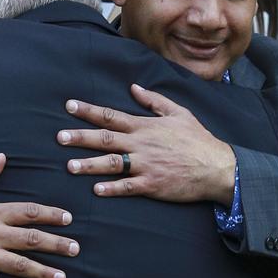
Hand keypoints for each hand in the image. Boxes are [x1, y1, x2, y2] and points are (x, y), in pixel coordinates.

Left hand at [58, 84, 236, 204]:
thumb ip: (154, 100)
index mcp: (145, 126)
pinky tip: (96, 189)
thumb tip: (133, 88)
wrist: (217, 167)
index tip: (69, 106)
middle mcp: (141, 144)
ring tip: (69, 166)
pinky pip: (128, 186)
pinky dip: (112, 188)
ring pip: (112, 164)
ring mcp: (146, 165)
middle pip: (105, 139)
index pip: (111, 115)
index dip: (89, 110)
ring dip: (90, 165)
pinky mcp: (152, 185)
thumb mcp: (179, 112)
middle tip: (59, 137)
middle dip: (80, 137)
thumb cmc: (197, 139)